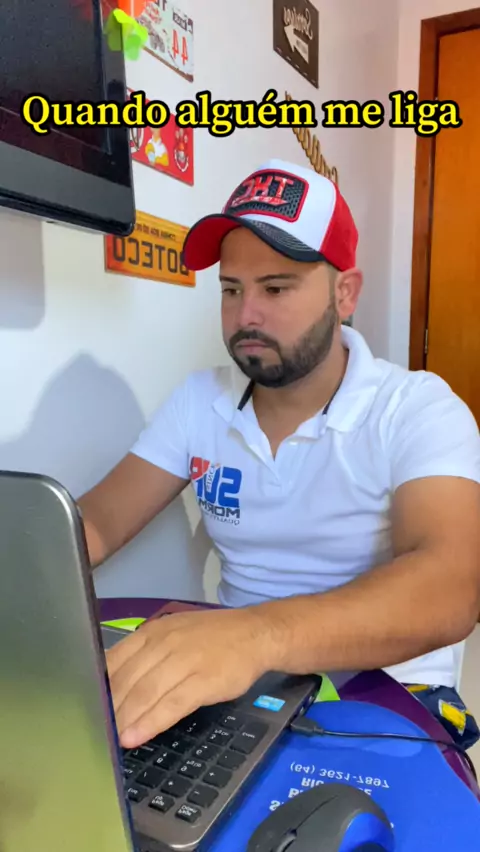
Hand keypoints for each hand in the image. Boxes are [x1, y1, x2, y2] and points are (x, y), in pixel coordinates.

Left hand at [106, 607, 275, 748]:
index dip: (100, 688)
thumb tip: (115, 683)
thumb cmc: (212, 638)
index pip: (115, 660)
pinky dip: (150, 722)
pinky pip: (171, 704)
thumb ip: (147, 653)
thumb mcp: (174, 633)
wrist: (256, 633)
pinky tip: (137, 736)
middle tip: (96, 732)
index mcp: (153, 632)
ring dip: (125, 719)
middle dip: (109, 709)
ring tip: (111, 739)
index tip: (87, 710)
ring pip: (145, 693)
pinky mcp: (203, 680)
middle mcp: (165, 643)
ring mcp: (184, 660)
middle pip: (127, 680)